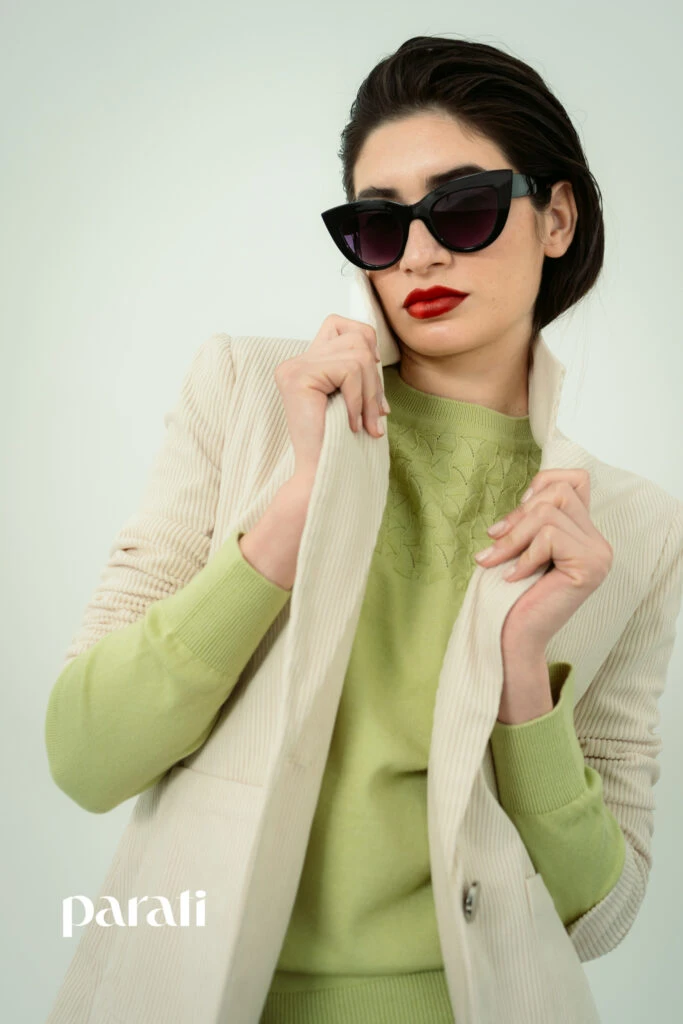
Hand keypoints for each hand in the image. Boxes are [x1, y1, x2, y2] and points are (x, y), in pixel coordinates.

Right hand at [274, 314, 389, 480]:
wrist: (321, 475)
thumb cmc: (339, 443)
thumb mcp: (353, 397)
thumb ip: (357, 370)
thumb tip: (378, 352)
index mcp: (305, 363)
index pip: (339, 324)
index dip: (365, 342)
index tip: (371, 379)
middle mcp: (295, 362)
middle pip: (355, 338)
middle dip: (375, 377)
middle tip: (377, 414)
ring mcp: (294, 368)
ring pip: (357, 355)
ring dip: (370, 393)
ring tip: (365, 422)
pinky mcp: (298, 377)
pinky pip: (349, 371)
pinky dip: (359, 400)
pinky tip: (351, 423)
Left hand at [474, 469, 612, 655]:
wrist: (513, 636)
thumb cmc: (511, 592)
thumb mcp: (521, 543)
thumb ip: (533, 517)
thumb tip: (527, 492)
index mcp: (584, 534)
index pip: (576, 479)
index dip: (542, 484)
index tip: (516, 514)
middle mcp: (598, 542)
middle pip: (559, 492)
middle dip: (519, 514)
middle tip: (495, 540)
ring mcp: (599, 554)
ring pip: (550, 512)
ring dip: (514, 536)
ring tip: (496, 560)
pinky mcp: (590, 566)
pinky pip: (550, 536)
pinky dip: (523, 555)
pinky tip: (512, 577)